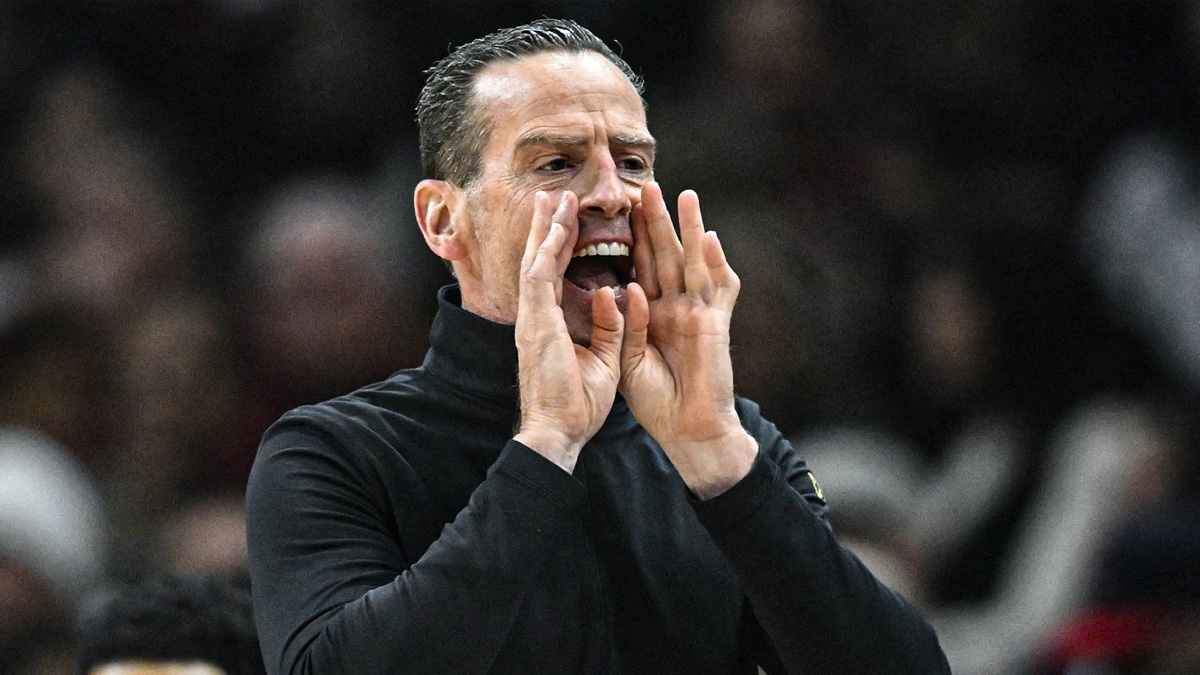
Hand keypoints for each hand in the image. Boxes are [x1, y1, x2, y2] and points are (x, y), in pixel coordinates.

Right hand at [513, 191, 624, 471]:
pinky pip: (541, 278)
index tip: (569, 223)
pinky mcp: (536, 325)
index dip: (562, 248)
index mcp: (548, 327)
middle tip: (555, 198)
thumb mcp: (603, 358)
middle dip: (549, 229)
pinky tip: (557, 228)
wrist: (560, 432)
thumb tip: (613, 294)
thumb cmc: (578, 405)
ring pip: (537, 262)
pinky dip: (549, 250)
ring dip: (547, 229)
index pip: (555, 278)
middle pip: (541, 263)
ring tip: (555, 199)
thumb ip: (608, 326)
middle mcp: (536, 318)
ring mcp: (532, 320)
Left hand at [620, 182, 757, 497]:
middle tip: (649, 186)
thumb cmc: (656, 401)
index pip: (639, 267)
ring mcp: (698, 313)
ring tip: (686, 196)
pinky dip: (717, 264)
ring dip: (691, 229)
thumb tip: (626, 286)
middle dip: (657, 221)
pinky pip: (719, 290)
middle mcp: (674, 307)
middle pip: (665, 255)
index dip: (630, 239)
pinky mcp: (716, 326)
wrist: (687, 431)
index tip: (618, 208)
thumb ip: (626, 323)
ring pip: (694, 262)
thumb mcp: (627, 360)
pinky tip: (710, 239)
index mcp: (649, 314)